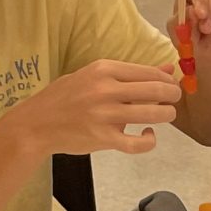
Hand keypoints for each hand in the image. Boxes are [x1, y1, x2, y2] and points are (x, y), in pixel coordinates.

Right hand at [7, 59, 182, 157]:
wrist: (36, 124)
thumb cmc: (65, 97)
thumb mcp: (93, 76)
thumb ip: (130, 73)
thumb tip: (168, 67)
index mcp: (103, 69)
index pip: (149, 72)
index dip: (167, 80)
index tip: (171, 85)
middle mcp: (105, 89)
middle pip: (156, 90)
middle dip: (173, 95)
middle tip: (174, 100)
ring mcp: (104, 115)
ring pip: (153, 114)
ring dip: (167, 115)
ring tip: (165, 115)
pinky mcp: (103, 139)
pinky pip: (138, 143)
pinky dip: (149, 141)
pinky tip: (148, 135)